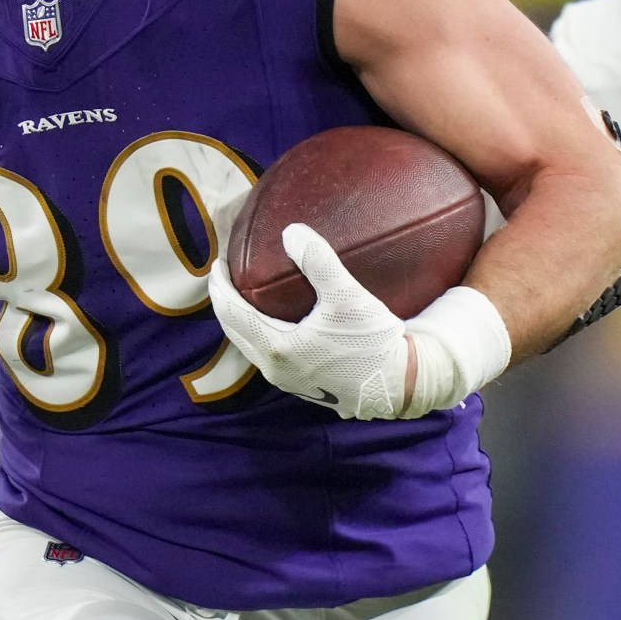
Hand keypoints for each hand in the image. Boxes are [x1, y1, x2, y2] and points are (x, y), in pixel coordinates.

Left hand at [207, 223, 508, 420]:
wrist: (402, 384)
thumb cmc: (374, 341)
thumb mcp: (348, 296)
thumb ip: (319, 261)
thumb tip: (291, 232)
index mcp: (278, 348)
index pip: (231, 313)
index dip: (220, 287)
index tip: (218, 264)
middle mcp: (276, 370)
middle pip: (235, 333)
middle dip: (225, 303)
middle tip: (225, 276)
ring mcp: (290, 382)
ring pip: (252, 347)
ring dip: (241, 322)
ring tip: (244, 297)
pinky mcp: (306, 387)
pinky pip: (269, 356)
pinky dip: (260, 335)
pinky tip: (275, 323)